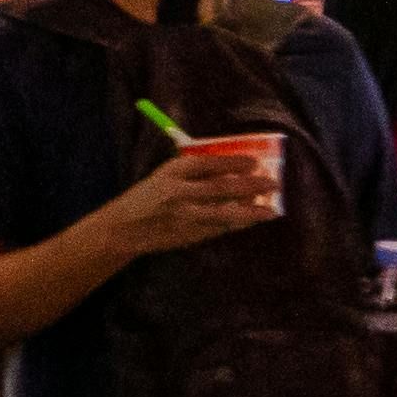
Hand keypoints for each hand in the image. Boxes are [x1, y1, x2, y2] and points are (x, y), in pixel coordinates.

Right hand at [100, 135, 285, 254]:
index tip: (254, 161)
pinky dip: (238, 223)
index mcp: (170, 172)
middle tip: (272, 183)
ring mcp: (185, 217)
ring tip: (271, 209)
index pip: (207, 163)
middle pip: (221, 188)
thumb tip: (232, 169)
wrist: (125, 228)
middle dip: (250, 185)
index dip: (233, 162)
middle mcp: (178, 193)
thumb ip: (193, 172)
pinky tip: (253, 219)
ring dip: (251, 210)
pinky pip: (220, 228)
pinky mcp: (190, 235)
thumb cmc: (147, 197)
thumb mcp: (164, 176)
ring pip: (224, 213)